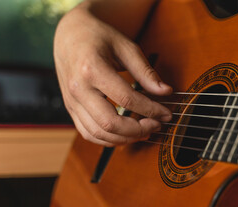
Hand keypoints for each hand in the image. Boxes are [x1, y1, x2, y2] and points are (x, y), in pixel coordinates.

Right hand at [54, 8, 171, 146]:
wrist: (70, 35)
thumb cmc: (99, 37)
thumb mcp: (126, 47)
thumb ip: (145, 72)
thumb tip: (165, 91)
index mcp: (92, 69)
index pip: (127, 99)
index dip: (151, 110)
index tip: (166, 113)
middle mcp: (78, 88)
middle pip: (110, 123)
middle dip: (138, 130)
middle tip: (156, 125)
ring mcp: (72, 101)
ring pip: (98, 133)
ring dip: (125, 138)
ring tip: (144, 131)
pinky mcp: (71, 109)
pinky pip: (88, 133)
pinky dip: (109, 140)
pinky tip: (125, 134)